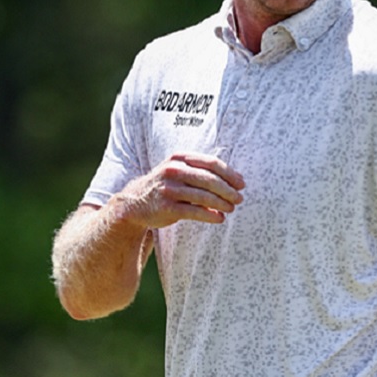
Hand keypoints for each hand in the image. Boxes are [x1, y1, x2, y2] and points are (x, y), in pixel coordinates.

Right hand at [114, 152, 245, 227]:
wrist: (135, 202)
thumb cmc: (166, 186)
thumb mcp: (179, 171)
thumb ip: (202, 172)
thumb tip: (235, 179)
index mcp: (179, 158)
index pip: (211, 163)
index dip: (229, 174)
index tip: (242, 184)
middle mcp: (173, 171)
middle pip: (209, 179)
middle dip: (228, 190)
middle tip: (239, 199)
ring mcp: (169, 189)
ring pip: (203, 196)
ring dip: (221, 203)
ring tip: (231, 209)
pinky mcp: (167, 207)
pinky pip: (194, 211)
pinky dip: (209, 215)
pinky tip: (219, 218)